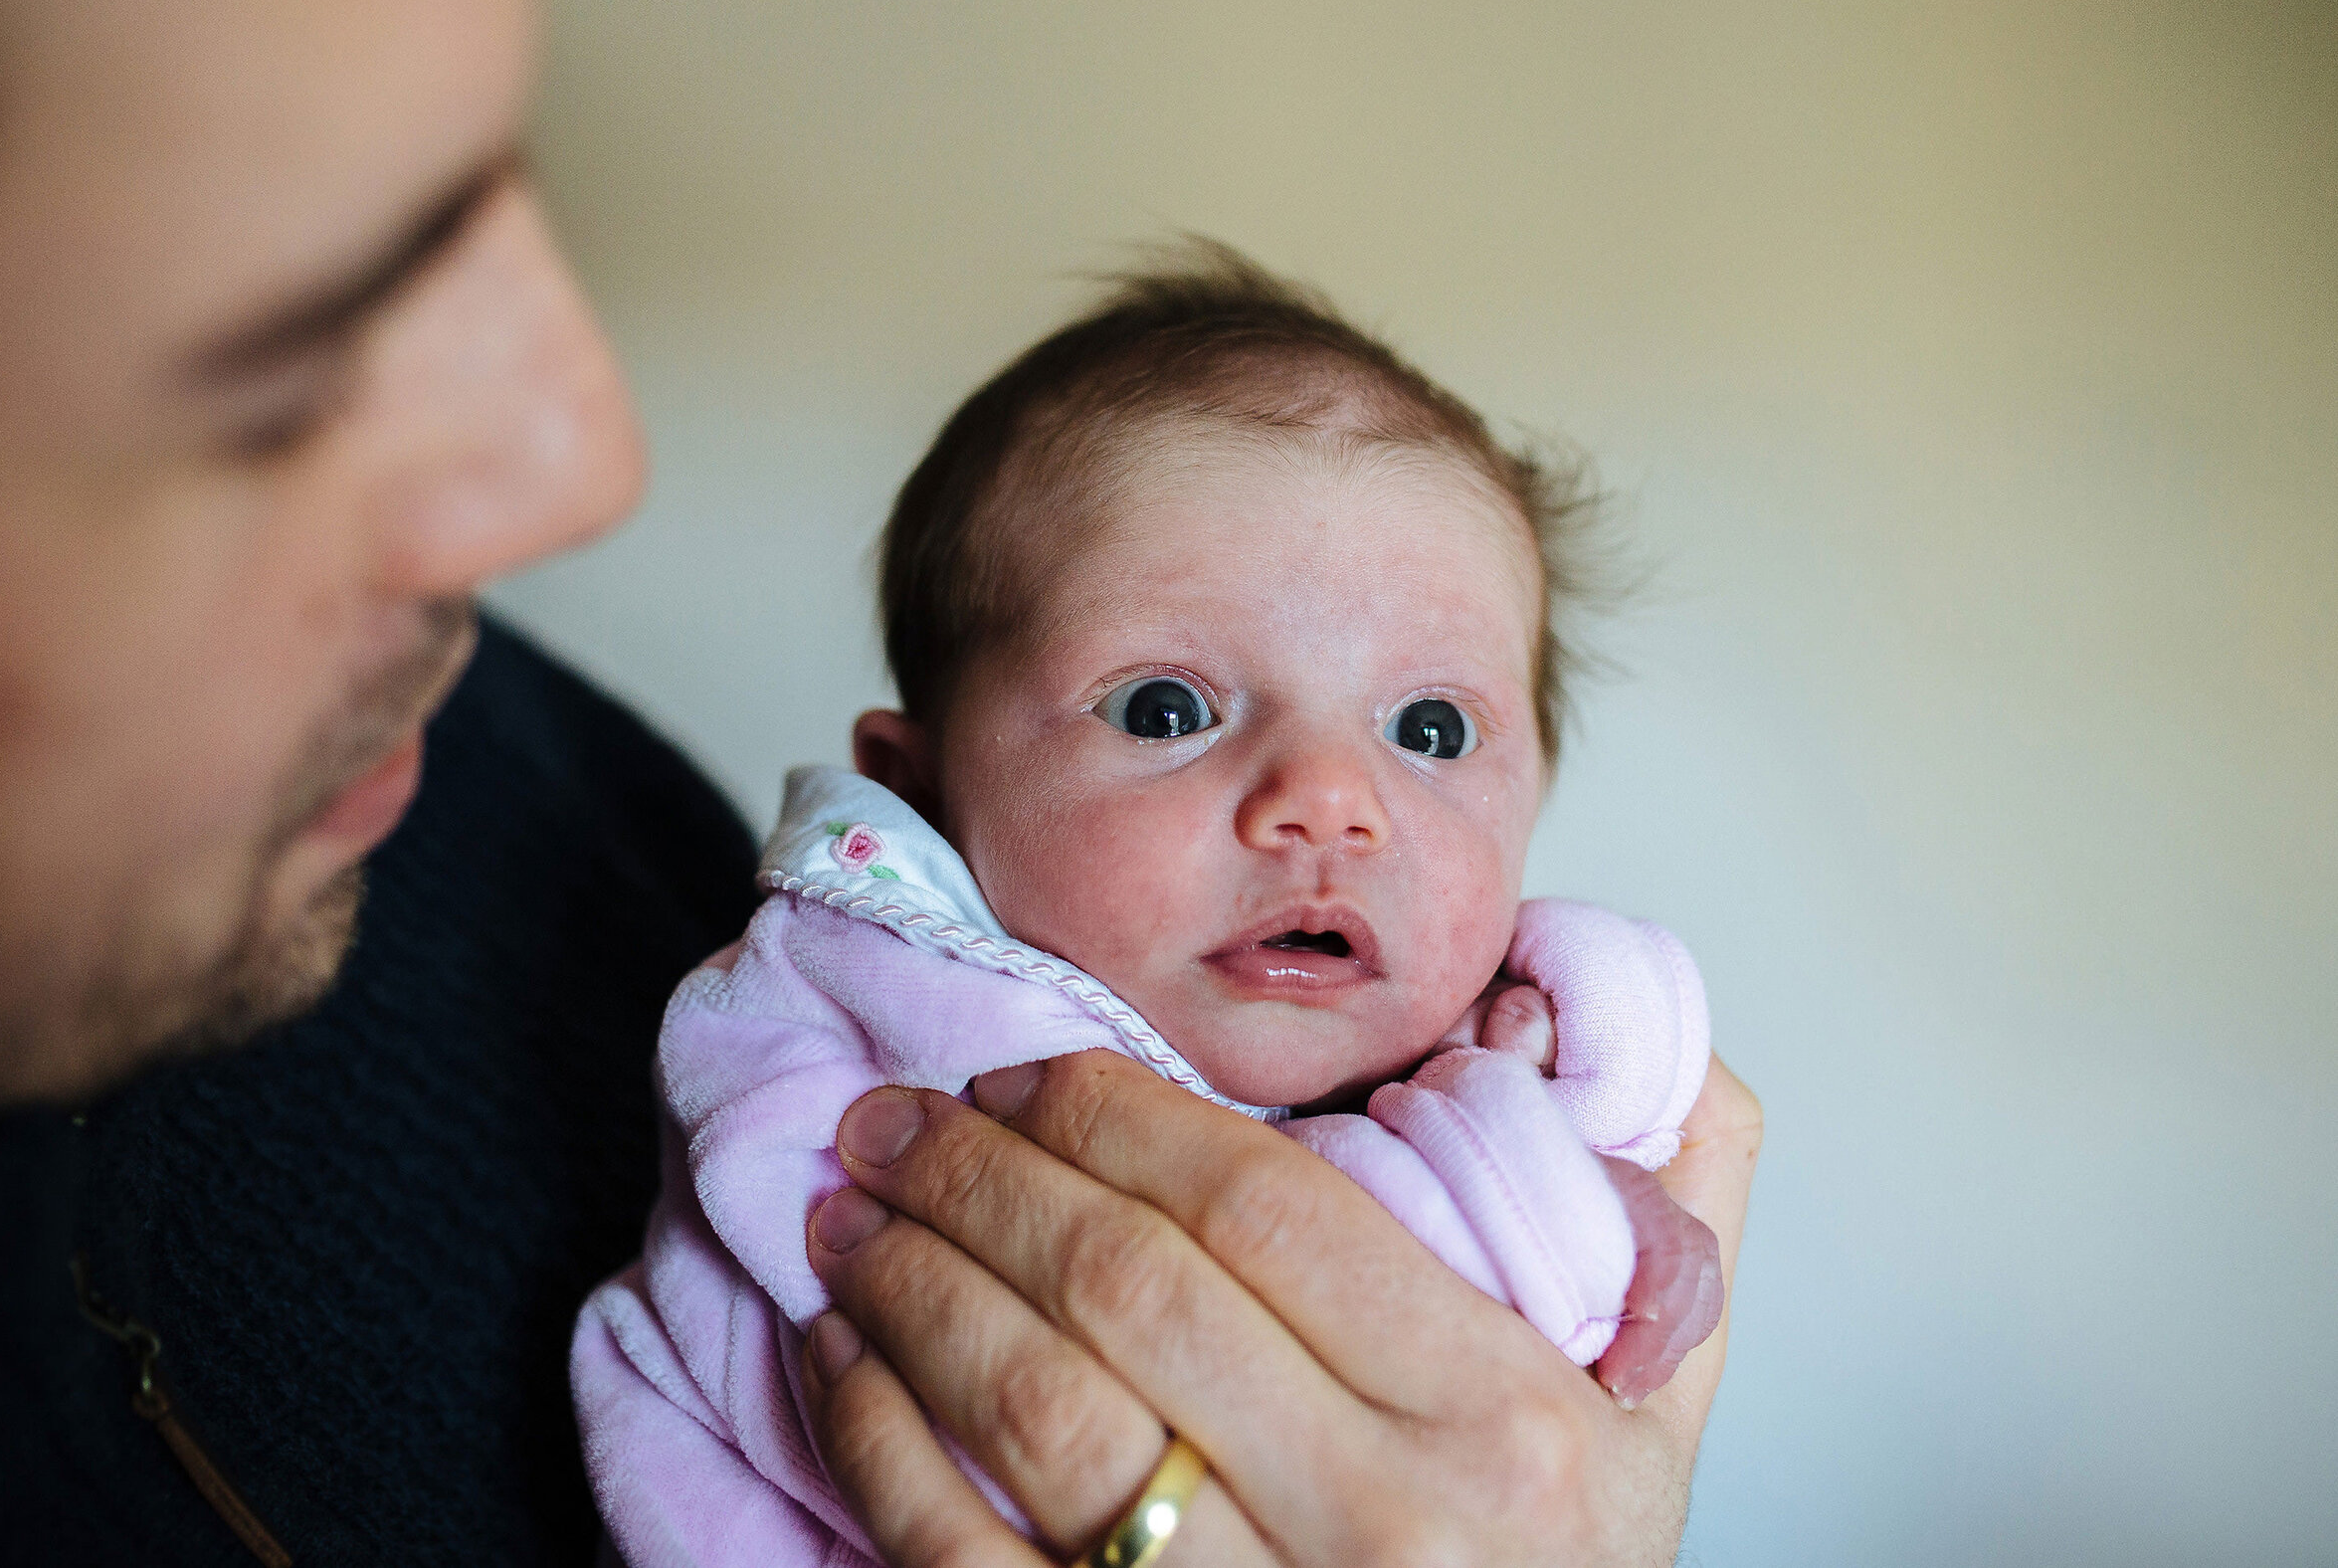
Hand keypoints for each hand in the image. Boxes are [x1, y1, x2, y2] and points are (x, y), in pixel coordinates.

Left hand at [798, 1050, 1760, 1565]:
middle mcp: (1387, 1523)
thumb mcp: (1667, 1407)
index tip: (1024, 1071)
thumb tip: (1608, 1002)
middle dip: (982, 1175)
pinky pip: (968, 1561)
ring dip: (916, 1288)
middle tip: (895, 1116)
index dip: (1112, 1116)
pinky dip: (882, 1447)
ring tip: (851, 1211)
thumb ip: (1670, 1201)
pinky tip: (844, 1362)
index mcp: (1508, 1420)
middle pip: (1129, 1289)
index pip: (1266, 1207)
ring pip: (1038, 1410)